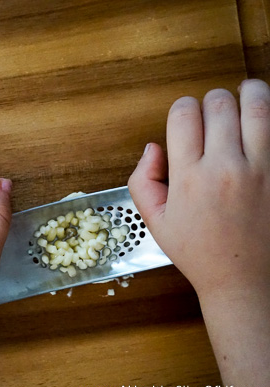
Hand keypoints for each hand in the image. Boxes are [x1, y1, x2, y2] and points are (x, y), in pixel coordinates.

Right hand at [128, 79, 269, 386]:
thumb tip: (152, 147)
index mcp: (189, 178)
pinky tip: (263, 117)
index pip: (184, 114)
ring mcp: (262, 169)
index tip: (185, 117)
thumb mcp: (155, 222)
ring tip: (247, 92)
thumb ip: (142, 180)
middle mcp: (226, 168)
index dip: (182, 108)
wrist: (246, 281)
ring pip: (258, 105)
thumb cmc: (200, 253)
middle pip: (219, 104)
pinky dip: (269, 116)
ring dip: (250, 93)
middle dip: (212, 100)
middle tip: (214, 110)